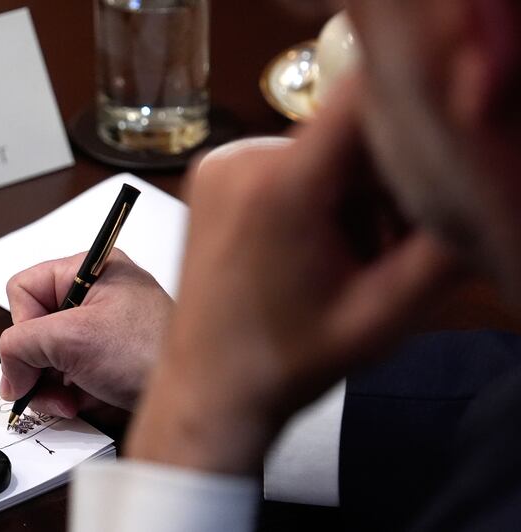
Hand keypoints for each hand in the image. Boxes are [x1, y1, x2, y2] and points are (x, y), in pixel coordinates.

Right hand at [0, 250, 172, 417]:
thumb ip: (21, 346)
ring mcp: (102, 331)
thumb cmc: (149, 350)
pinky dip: (68, 395)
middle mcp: (95, 296)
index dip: (22, 324)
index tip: (33, 354)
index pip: (24, 289)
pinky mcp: (108, 361)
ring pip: (48, 357)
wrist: (197, 393)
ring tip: (70, 400)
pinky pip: (69, 376)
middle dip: (37, 364)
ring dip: (51, 386)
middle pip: (34, 327)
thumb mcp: (73, 339)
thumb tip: (8, 373)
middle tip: (45, 385)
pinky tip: (83, 404)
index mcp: (90, 270)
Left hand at [125, 77, 457, 475]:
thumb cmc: (286, 362)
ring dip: (350, 194)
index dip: (409, 112)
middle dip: (382, 184)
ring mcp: (220, 164)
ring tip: (342, 259)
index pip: (360, 96)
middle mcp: (240, 159)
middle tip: (385, 249)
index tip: (432, 158)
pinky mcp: (212, 175)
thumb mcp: (383, 315)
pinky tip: (310, 247)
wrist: (208, 387)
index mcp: (280, 186)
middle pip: (345, 134)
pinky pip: (285, 162)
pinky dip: (313, 193)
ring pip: (320, 151)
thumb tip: (484, 188)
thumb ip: (444, 250)